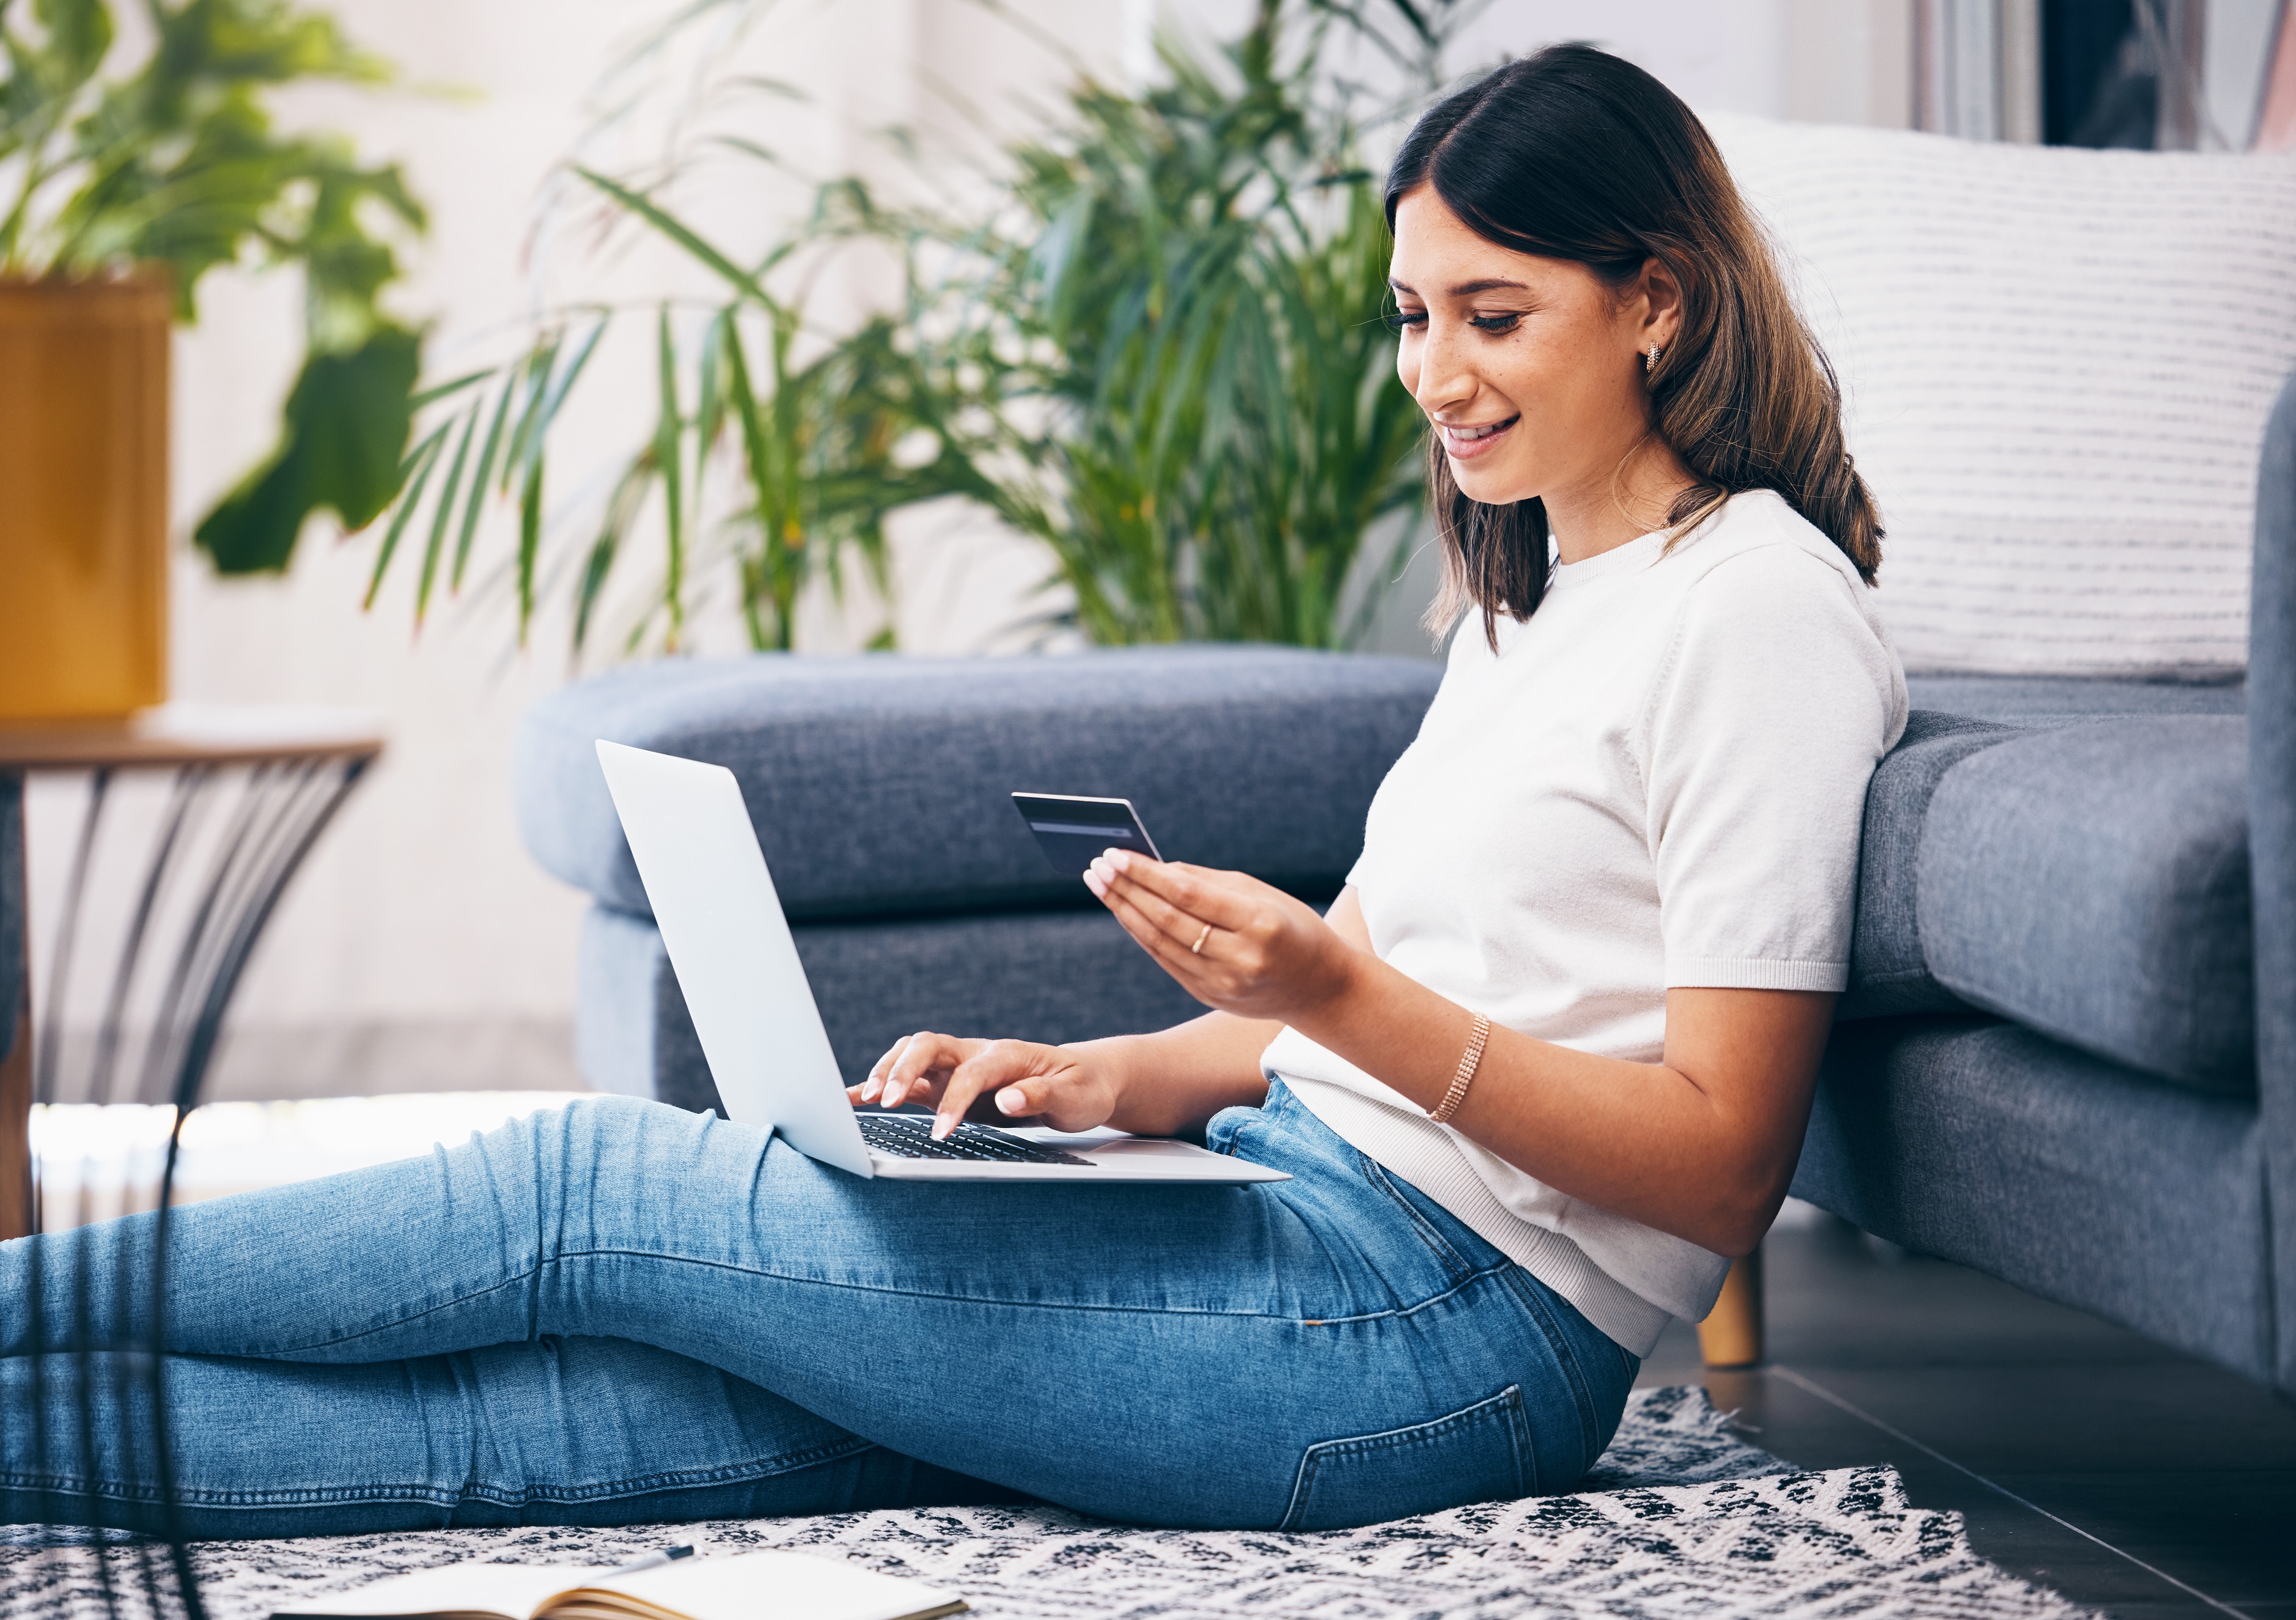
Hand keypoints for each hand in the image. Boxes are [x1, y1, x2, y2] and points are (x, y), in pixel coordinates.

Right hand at [849, 1032, 1124, 1139]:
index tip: (943, 1132)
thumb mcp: (1075, 1097)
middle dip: (903, 1070)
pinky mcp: (948, 1085)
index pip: (972, 1072)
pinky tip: (853, 1098)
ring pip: (912, 1054)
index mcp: (1007, 1055)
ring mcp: (958, 1067)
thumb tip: (1009, 1099)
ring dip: (886, 1072)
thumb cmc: (1081, 1087)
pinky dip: (880, 1084)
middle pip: (929, 1045)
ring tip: (863, 1100)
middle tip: (885, 1103)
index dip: (955, 1100)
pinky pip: (909, 1080)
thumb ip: (1043, 1095)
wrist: (1083, 1079)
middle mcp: (976, 1054)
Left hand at [1085, 850, 1359, 1022]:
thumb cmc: (1292, 927)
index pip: (1188, 896)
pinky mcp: (1210, 997)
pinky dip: (1141, 934)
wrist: (1321, 988)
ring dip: (1124, 912)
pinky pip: (1166, 961)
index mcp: (1258, 923)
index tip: (1115, 854)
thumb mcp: (1261, 894)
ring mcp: (1223, 984)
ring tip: (1100, 885)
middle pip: (1167, 920)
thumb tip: (1155, 868)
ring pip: (1159, 943)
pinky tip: (1124, 912)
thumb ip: (1207, 881)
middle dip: (1126, 890)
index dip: (1146, 874)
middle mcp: (1240, 958)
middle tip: (1096, 866)